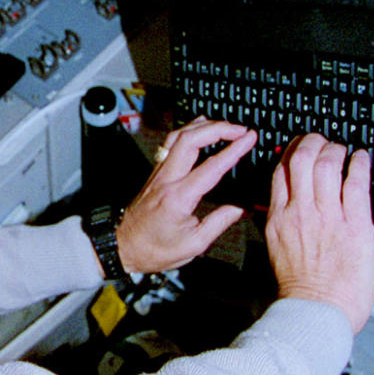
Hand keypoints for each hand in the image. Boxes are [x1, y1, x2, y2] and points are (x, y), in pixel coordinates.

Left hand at [115, 118, 255, 274]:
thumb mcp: (194, 244)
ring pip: (178, 136)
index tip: (249, 139)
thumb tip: (241, 209)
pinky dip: (189, 132)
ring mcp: (159, 172)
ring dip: (203, 126)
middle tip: (240, 129)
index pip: (211, 166)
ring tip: (225, 126)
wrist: (124, 246)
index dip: (234, 149)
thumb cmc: (154, 249)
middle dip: (218, 128)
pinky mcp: (156, 172)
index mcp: (178, 197)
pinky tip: (200, 131)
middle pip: (190, 139)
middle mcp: (166, 179)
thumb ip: (220, 222)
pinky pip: (172, 143)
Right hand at [265, 133, 373, 333]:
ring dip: (335, 150)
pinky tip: (362, 158)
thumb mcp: (277, 250)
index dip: (289, 153)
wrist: (318, 310)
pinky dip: (359, 165)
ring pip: (328, 165)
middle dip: (312, 143)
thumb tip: (284, 209)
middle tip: (320, 139)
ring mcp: (329, 216)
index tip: (297, 148)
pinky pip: (357, 184)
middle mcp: (301, 212)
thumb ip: (282, 224)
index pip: (280, 173)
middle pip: (302, 160)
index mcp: (279, 219)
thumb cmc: (299, 289)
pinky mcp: (355, 225)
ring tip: (341, 148)